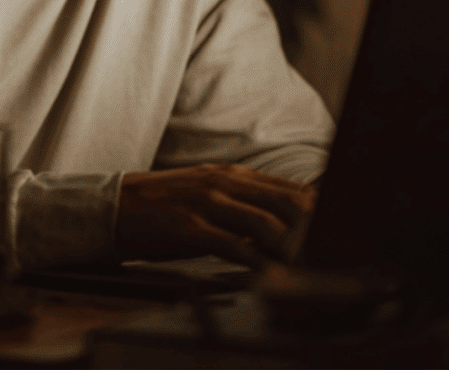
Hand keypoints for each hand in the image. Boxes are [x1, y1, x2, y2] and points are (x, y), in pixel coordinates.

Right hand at [116, 164, 316, 268]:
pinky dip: (255, 261)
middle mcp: (224, 183)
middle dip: (310, 228)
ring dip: (288, 247)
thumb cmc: (164, 206)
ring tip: (305, 265)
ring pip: (264, 223)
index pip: (288, 188)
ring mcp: (207, 203)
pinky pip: (232, 245)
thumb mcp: (209, 196)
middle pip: (284, 202)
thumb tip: (280, 225)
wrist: (114, 207)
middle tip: (327, 249)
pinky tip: (268, 273)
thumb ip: (243, 205)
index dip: (316, 208)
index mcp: (233, 175)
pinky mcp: (189, 227)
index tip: (334, 226)